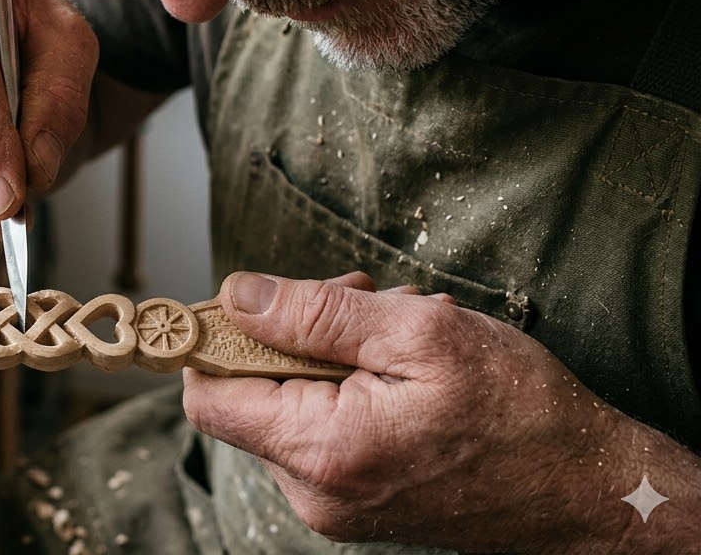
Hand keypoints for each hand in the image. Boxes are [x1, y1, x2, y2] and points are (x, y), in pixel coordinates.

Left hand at [183, 271, 700, 551]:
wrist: (588, 488)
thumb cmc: (519, 412)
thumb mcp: (418, 332)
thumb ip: (314, 313)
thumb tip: (236, 295)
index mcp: (320, 450)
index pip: (209, 395)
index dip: (216, 338)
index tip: (255, 298)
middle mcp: (314, 491)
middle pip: (251, 392)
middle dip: (295, 331)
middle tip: (364, 296)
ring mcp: (335, 502)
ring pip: (290, 403)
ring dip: (331, 352)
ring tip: (400, 331)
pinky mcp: (358, 499)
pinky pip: (322, 428)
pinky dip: (350, 385)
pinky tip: (404, 368)